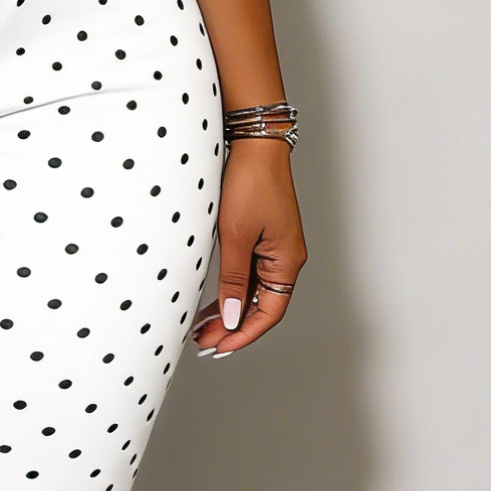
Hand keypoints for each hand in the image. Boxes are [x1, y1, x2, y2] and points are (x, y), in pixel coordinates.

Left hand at [191, 138, 305, 356]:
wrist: (254, 144)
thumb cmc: (250, 182)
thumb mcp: (235, 237)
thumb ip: (233, 280)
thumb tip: (233, 317)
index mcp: (287, 261)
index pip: (269, 313)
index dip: (244, 334)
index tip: (219, 347)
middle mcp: (286, 258)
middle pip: (262, 306)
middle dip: (233, 326)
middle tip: (203, 341)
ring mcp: (275, 248)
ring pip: (254, 292)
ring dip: (230, 310)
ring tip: (203, 326)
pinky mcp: (262, 237)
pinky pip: (250, 274)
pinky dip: (232, 290)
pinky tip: (213, 301)